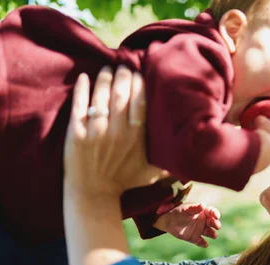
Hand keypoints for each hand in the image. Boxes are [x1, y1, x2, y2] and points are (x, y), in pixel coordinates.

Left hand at [63, 66, 168, 196]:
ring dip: (104, 78)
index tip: (139, 74)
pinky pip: (79, 106)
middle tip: (124, 66)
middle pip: (121, 95)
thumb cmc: (126, 182)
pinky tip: (85, 77)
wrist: (94, 194)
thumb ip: (171, 162)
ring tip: (108, 68)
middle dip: (122, 76)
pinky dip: (82, 89)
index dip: (139, 84)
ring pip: (101, 97)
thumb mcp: (153, 174)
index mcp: (137, 138)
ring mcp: (95, 133)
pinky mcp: (75, 134)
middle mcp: (118, 133)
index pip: (139, 102)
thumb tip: (193, 152)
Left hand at [153, 203, 220, 247]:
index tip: (216, 216)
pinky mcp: (195, 238)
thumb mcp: (186, 209)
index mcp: (203, 212)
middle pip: (213, 223)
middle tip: (217, 226)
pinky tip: (205, 244)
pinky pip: (201, 242)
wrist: (168, 222)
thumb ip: (195, 208)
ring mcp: (200, 230)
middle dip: (216, 224)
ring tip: (213, 235)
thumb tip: (203, 204)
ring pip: (210, 233)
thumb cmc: (178, 212)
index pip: (212, 212)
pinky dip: (204, 244)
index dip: (215, 213)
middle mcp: (203, 221)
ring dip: (213, 234)